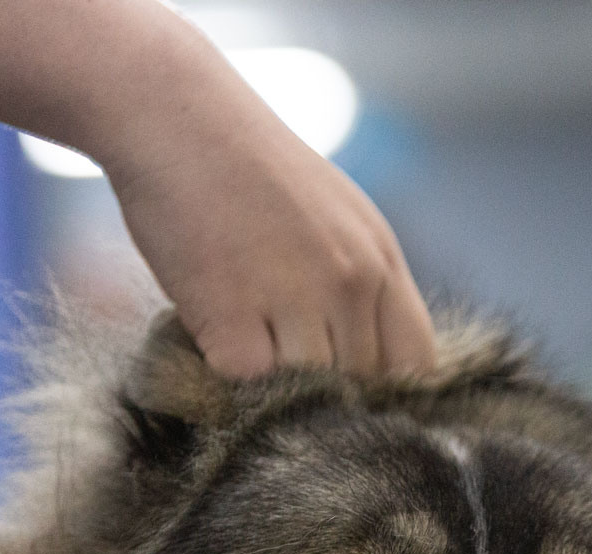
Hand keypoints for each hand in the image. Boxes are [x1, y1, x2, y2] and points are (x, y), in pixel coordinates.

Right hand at [93, 12, 435, 378]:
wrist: (175, 116)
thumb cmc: (245, 168)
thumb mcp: (337, 217)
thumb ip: (360, 286)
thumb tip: (364, 367)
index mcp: (381, 259)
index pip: (416, 364)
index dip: (389, 396)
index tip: (352, 399)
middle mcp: (351, 280)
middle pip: (360, 389)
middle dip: (324, 398)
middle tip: (275, 371)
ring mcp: (295, 298)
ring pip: (307, 396)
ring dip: (274, 394)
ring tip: (242, 354)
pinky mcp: (232, 315)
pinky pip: (246, 386)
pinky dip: (225, 382)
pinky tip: (209, 343)